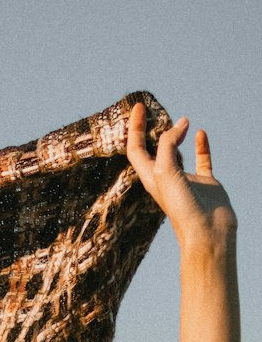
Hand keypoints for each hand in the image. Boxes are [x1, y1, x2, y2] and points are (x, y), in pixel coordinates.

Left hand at [126, 101, 236, 254]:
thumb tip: (181, 122)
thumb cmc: (181, 208)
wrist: (207, 233)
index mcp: (150, 177)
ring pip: (177, 153)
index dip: (134, 128)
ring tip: (178, 119)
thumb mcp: (165, 171)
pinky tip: (200, 132)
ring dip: (175, 136)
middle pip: (152, 150)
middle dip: (149, 130)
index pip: (136, 149)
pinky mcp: (205, 182)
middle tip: (151, 110)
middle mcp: (165, 178)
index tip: (137, 107)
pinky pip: (202, 159)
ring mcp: (186, 180)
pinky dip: (201, 145)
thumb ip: (168, 144)